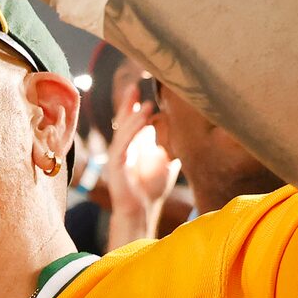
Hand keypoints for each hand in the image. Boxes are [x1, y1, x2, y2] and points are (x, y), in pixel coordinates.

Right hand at [105, 95, 178, 224]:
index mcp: (132, 146)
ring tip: (146, 105)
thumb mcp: (166, 162)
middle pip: (122, 121)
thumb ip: (170, 146)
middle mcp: (122, 148)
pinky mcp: (115, 165)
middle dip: (128, 104)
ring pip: (122, 131)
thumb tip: (182, 130)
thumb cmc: (152, 189)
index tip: (141, 88)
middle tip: (134, 87)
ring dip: (133, 117)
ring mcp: (117, 156)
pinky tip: (141, 122)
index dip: (134, 105)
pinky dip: (131, 132)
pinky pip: (122, 144)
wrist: (141, 211)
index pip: (131, 121)